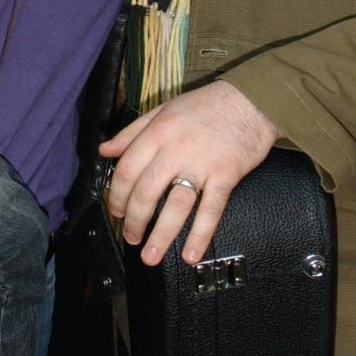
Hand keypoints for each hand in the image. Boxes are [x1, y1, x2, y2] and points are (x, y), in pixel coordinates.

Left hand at [100, 81, 277, 267]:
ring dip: (160, 235)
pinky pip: (210, 210)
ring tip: (150, 256)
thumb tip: (105, 150)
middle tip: (131, 237)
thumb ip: (132, 132)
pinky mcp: (226, 176)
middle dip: (135, 220)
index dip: (117, 195)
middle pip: (147, 191)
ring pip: (175, 206)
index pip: (128, 169)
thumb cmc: (205, 105)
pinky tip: (191, 255)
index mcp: (158, 133)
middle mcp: (176, 150)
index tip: (116, 211)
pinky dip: (200, 235)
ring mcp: (201, 164)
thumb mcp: (163, 110)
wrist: (251, 100)